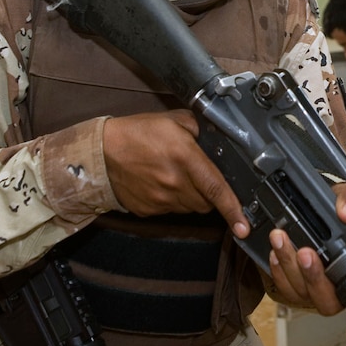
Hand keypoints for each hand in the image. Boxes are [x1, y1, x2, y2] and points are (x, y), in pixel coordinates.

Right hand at [102, 110, 249, 237]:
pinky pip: (172, 211)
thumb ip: (201, 130)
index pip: (216, 188)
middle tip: (200, 176)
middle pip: (206, 202)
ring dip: (192, 197)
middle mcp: (174, 182)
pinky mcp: (149, 210)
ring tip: (177, 176)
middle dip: (211, 193)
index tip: (244, 225)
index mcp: (185, 157)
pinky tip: (162, 184)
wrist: (101, 153)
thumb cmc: (137, 133)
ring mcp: (161, 200)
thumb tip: (219, 139)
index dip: (233, 208)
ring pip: (191, 207)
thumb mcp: (174, 120)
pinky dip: (173, 200)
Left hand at [267, 182, 345, 340]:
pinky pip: (285, 289)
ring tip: (280, 239)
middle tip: (305, 252)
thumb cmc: (338, 210)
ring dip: (289, 268)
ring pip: (302, 294)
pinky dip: (278, 272)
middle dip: (313, 278)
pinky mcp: (296, 287)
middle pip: (327, 301)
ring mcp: (315, 290)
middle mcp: (339, 288)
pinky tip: (274, 253)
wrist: (316, 209)